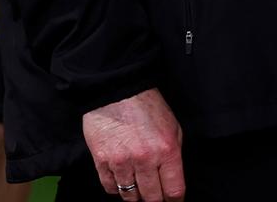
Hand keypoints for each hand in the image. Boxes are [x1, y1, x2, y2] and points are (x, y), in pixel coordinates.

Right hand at [83, 87, 183, 201]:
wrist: (116, 87)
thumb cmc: (146, 105)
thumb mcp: (172, 125)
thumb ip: (174, 155)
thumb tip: (172, 181)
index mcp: (166, 150)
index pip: (174, 192)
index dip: (174, 201)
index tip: (171, 201)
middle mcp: (145, 159)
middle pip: (152, 199)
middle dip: (154, 199)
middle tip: (153, 194)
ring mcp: (122, 161)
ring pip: (130, 197)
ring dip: (135, 195)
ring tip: (136, 185)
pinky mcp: (102, 160)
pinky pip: (110, 188)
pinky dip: (116, 188)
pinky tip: (120, 178)